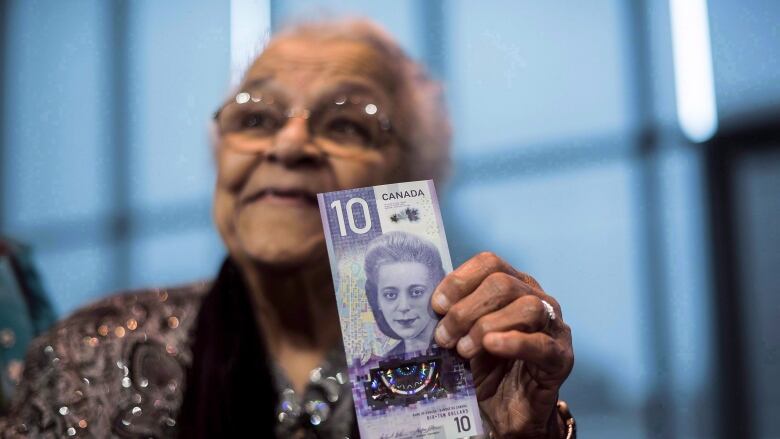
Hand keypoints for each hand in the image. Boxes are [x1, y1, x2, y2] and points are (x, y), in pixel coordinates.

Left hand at [432, 252, 573, 437]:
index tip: (437, 305)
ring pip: (527, 307)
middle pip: (503, 283)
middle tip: (444, 337)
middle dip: (466, 309)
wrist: (507, 412)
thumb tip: (428, 305)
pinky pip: (541, 344)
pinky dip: (513, 342)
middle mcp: (537, 299)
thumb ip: (453, 316)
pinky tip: (491, 346)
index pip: (489, 263)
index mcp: (513, 286)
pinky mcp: (561, 358)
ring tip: (463, 349)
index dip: (460, 280)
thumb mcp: (463, 336)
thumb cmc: (486, 369)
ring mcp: (554, 328)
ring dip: (486, 325)